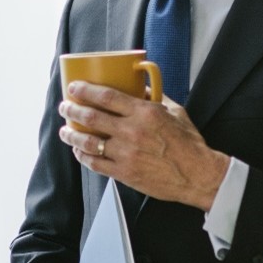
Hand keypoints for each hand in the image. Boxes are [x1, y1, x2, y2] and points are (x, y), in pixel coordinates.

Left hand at [58, 83, 228, 210]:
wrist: (197, 175)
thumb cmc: (189, 144)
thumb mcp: (175, 112)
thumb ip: (155, 97)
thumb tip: (139, 86)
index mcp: (144, 113)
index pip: (106, 96)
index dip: (85, 90)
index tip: (74, 87)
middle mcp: (132, 132)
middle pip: (91, 117)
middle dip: (72, 109)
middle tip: (65, 106)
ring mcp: (126, 153)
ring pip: (87, 142)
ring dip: (71, 134)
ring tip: (65, 130)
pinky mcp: (124, 173)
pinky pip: (95, 163)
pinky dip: (82, 156)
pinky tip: (78, 150)